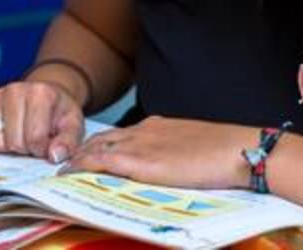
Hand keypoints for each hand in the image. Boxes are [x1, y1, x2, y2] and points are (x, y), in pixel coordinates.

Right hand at [0, 80, 84, 162]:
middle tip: (33, 141)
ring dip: (8, 147)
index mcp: (41, 93)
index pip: (34, 138)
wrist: (44, 93)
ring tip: (20, 136)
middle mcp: (15, 89)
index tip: (47, 144)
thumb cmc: (58, 113)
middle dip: (25, 149)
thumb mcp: (73, 126)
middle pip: (13, 142)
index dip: (42, 149)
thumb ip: (69, 142)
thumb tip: (54, 156)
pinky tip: (6, 134)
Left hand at [61, 116, 257, 188]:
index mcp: (159, 126)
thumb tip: (172, 171)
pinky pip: (99, 162)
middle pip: (101, 139)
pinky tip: (68, 176)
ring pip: (95, 148)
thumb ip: (177, 156)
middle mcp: (144, 131)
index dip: (100, 146)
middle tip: (64, 165)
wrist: (242, 151)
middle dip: (81, 151)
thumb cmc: (229, 155)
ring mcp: (140, 144)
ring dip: (76, 159)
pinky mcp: (140, 161)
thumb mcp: (196, 149)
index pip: (119, 135)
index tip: (87, 156)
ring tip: (61, 172)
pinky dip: (80, 167)